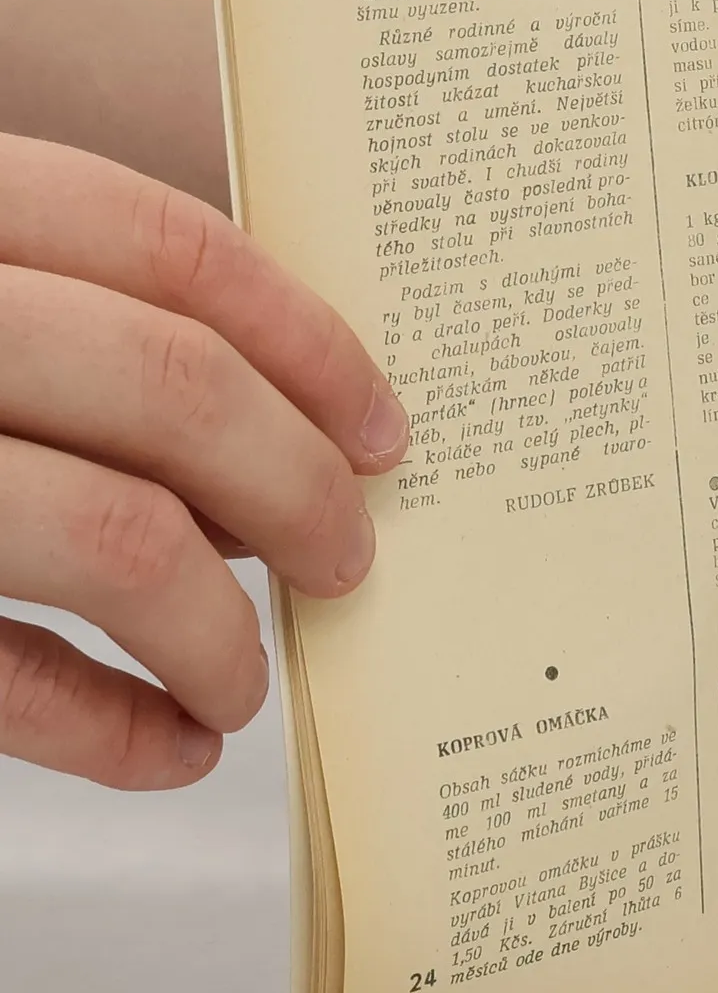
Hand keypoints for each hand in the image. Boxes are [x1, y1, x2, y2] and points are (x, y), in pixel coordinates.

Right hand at [0, 135, 406, 789]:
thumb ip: (58, 329)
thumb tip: (281, 441)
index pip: (158, 241)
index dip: (303, 338)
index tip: (385, 429)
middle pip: (168, 387)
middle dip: (298, 487)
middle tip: (348, 562)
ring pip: (112, 536)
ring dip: (218, 632)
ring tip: (246, 685)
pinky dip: (109, 728)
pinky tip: (169, 751)